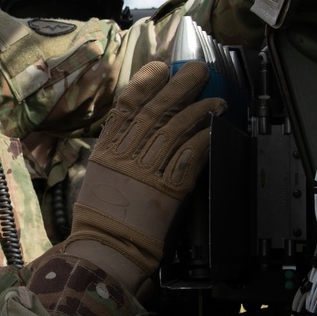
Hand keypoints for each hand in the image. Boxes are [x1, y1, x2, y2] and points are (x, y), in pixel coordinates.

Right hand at [64, 61, 224, 292]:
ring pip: (175, 129)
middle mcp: (126, 155)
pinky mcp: (168, 189)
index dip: (145, 83)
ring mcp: (147, 170)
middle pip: (155, 111)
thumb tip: (136, 133)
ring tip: (217, 99)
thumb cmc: (100, 218)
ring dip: (199, 111)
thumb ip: (117, 152)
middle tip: (199, 70)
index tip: (161, 68)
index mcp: (107, 150)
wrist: (107, 247)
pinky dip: (203, 139)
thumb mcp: (99, 176)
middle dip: (179, 87)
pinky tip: (216, 128)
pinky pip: (189, 157)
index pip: (126, 106)